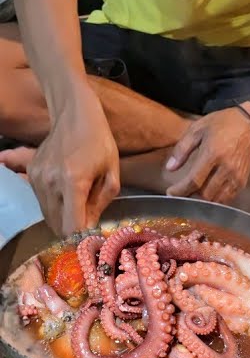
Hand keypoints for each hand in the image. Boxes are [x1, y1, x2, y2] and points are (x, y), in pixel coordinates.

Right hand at [28, 95, 119, 235]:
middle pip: (56, 224)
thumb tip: (90, 226)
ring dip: (62, 216)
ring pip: (47, 213)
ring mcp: (36, 177)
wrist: (75, 116)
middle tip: (87, 225)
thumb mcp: (112, 172)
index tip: (90, 241)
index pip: (71, 225)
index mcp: (74, 181)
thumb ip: (101, 201)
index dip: (81, 237)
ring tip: (79, 205)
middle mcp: (50, 182)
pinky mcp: (30, 173)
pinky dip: (54, 203)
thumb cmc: (100, 142)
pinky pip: (41, 200)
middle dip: (72, 230)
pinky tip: (67, 192)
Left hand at [164, 107, 249, 203]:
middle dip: (190, 198)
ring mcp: (236, 175)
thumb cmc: (223, 123)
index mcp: (213, 154)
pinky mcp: (243, 180)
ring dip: (203, 202)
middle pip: (205, 194)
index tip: (171, 192)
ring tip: (193, 195)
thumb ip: (182, 149)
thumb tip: (170, 168)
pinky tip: (209, 194)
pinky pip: (228, 198)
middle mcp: (226, 168)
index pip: (194, 181)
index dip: (180, 190)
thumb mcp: (198, 129)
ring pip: (217, 199)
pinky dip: (216, 200)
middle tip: (181, 194)